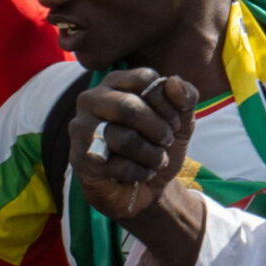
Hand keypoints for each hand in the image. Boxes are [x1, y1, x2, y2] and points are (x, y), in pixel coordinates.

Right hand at [68, 68, 200, 222]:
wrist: (147, 187)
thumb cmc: (158, 144)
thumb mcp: (182, 120)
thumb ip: (186, 96)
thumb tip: (174, 81)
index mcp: (116, 82)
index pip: (144, 78)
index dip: (167, 102)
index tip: (174, 121)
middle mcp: (92, 99)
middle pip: (129, 107)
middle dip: (158, 129)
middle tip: (166, 141)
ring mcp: (82, 129)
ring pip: (123, 138)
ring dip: (152, 155)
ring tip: (157, 160)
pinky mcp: (79, 158)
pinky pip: (117, 165)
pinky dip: (140, 172)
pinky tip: (141, 174)